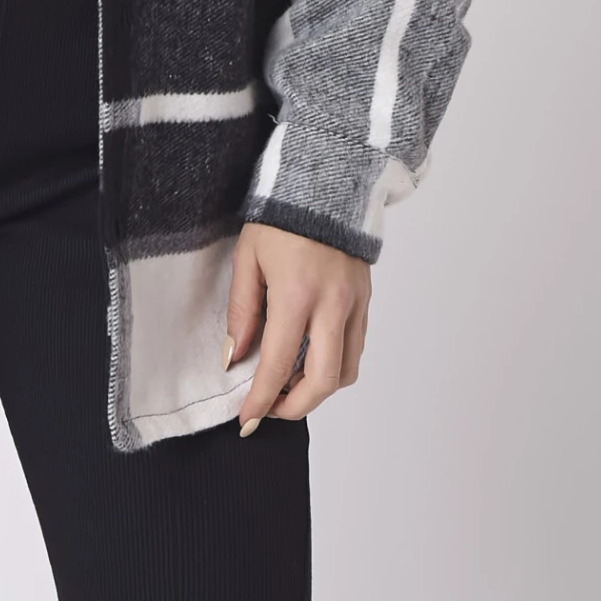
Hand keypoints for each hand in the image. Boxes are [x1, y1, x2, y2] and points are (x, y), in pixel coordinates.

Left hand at [226, 221, 370, 433]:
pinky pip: (355, 348)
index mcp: (298, 293)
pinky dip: (335, 365)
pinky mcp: (366, 300)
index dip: (261, 399)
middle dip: (295, 407)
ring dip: (318, 389)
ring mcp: (355, 304)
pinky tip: (310, 358)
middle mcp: (333, 304)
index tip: (247, 419)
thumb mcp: (248, 257)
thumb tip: (234, 356)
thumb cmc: (280, 216)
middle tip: (270, 408)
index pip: (278, 363)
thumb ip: (242, 311)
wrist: (325, 181)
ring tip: (288, 384)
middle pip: (323, 381)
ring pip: (346, 371)